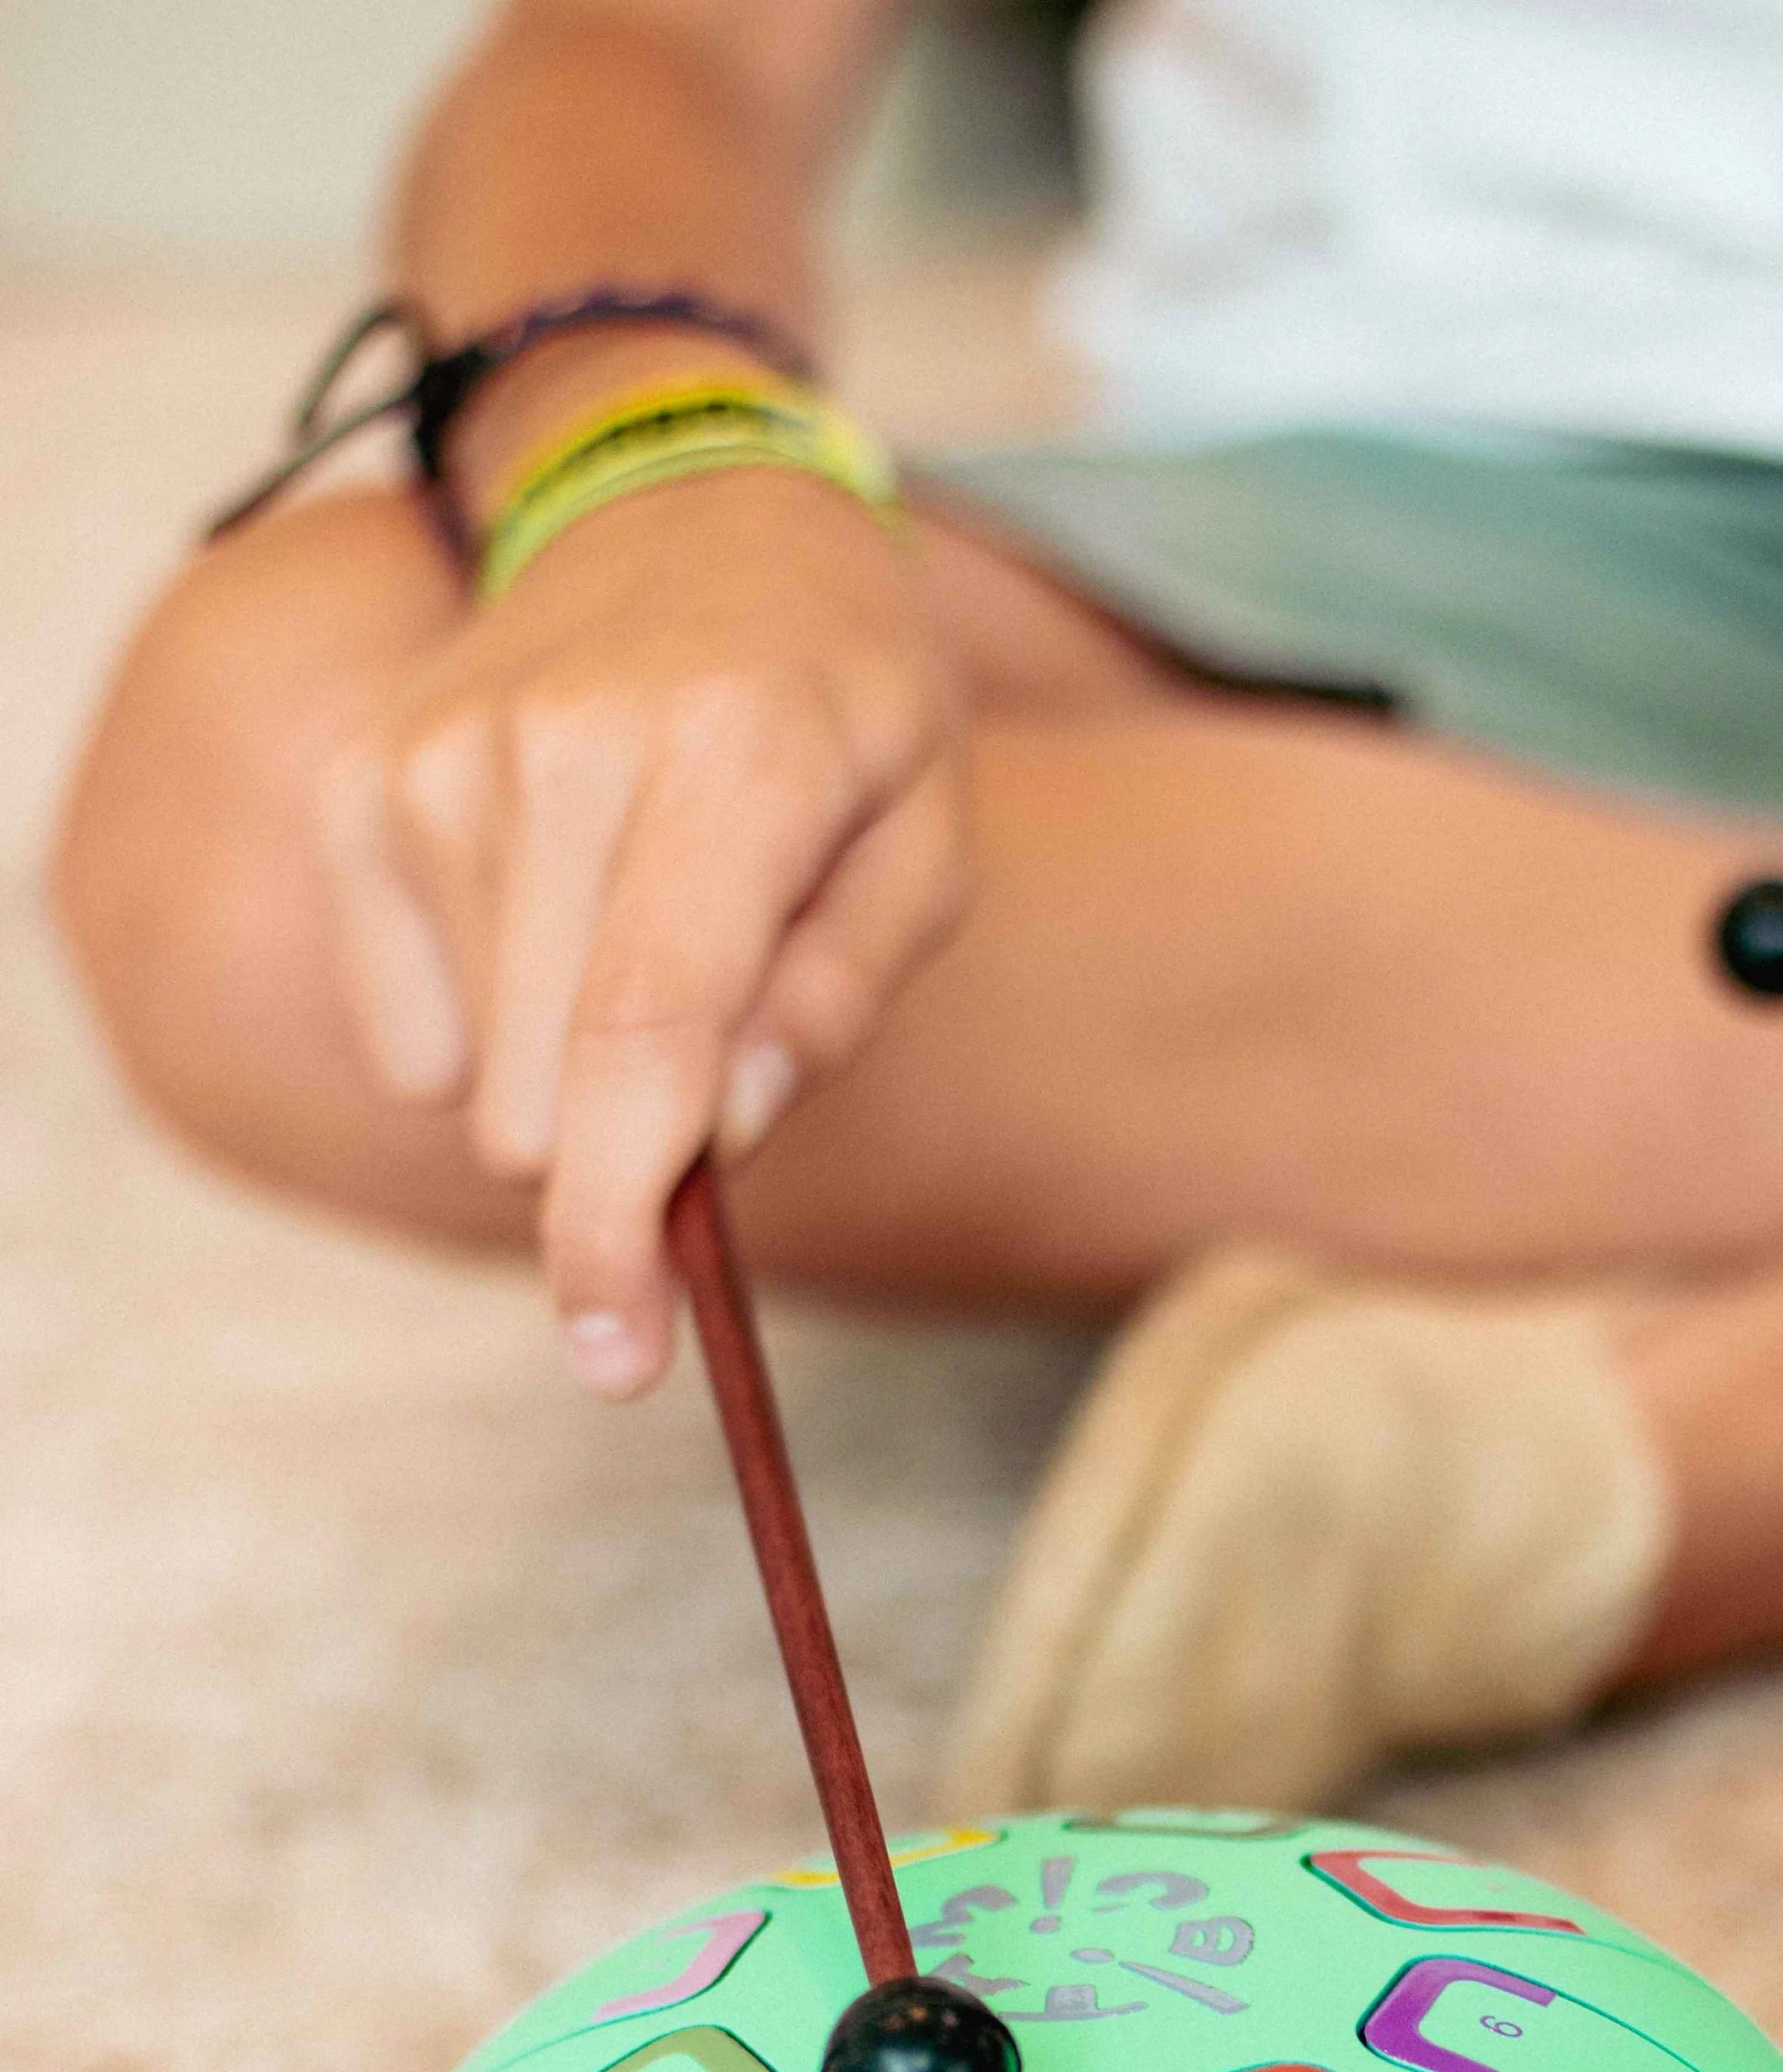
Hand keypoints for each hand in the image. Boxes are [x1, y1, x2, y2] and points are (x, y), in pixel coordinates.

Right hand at [315, 466, 968, 1393]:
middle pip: (554, 1101)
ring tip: (639, 920)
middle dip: (632, 1142)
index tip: (617, 1356)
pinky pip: (413, 1044)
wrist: (681, 506)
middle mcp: (565, 750)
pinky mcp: (359, 789)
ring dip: (570, 1070)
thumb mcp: (923, 835)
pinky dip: (488, 1028)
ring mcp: (438, 763)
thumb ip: (841, 993)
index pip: (647, 1035)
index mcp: (737, 759)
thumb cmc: (835, 700)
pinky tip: (550, 910)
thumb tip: (723, 1134)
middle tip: (713, 1033)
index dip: (621, 1223)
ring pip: (484, 1090)